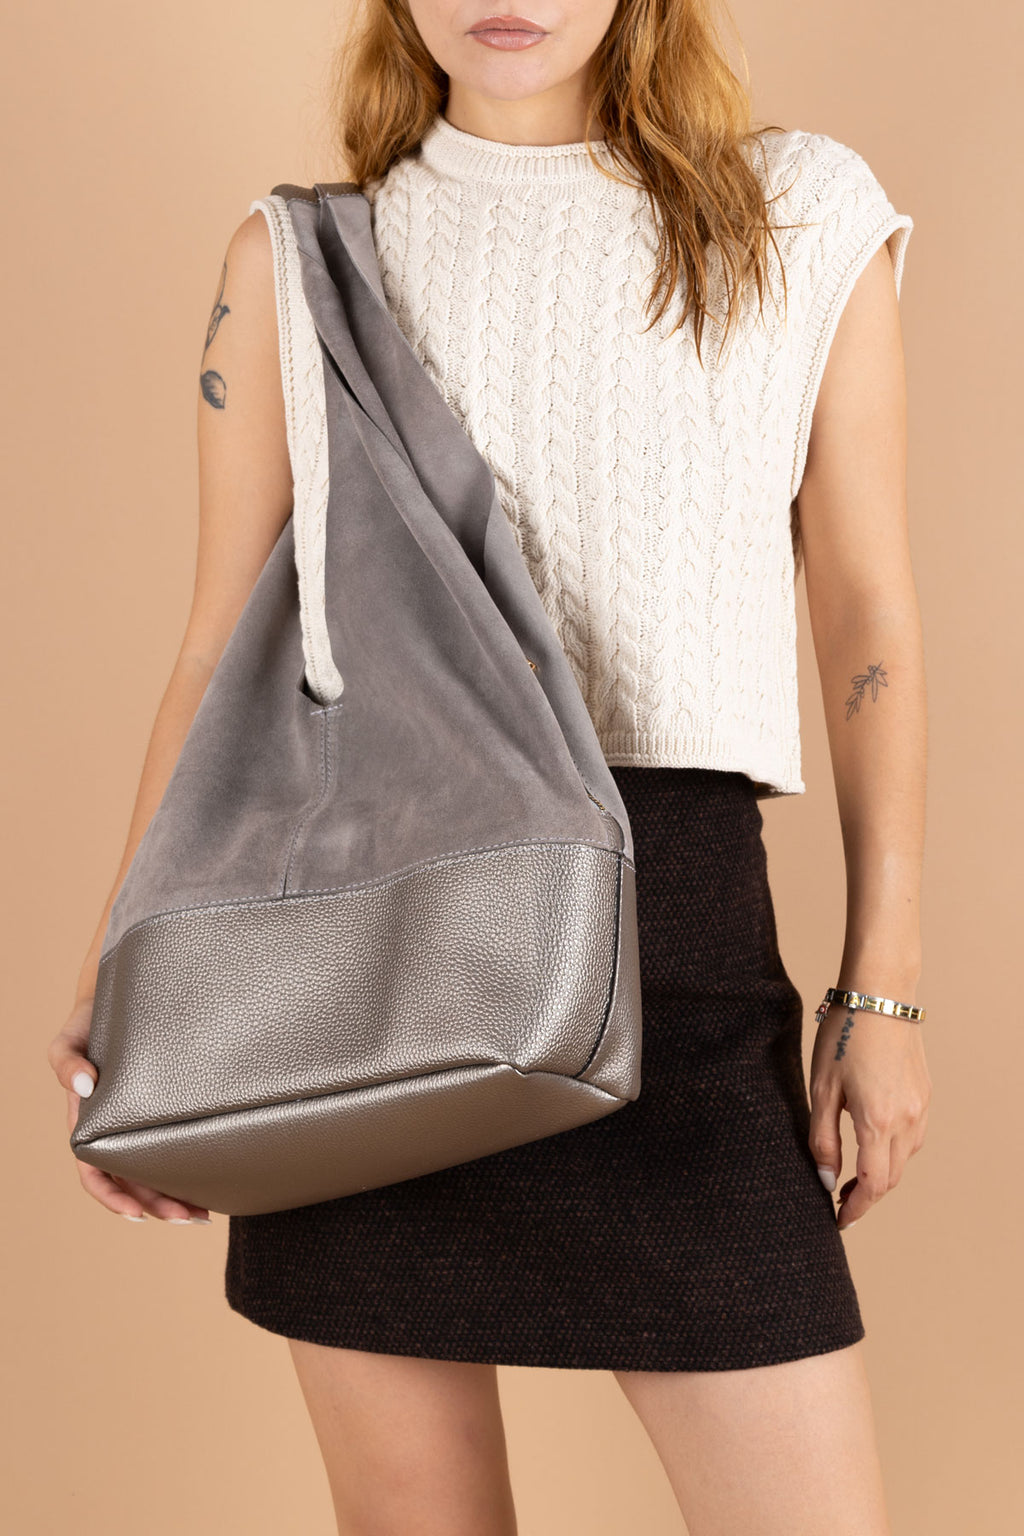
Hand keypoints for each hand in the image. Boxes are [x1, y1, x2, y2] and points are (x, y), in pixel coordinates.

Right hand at [48, 993, 212, 1224]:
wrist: (120, 998)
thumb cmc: (89, 1022)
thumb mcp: (68, 1040)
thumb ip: (67, 1063)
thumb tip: (84, 1085)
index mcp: (88, 1124)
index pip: (96, 1174)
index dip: (114, 1198)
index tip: (137, 1216)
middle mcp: (114, 1130)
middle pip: (134, 1182)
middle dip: (159, 1205)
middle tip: (191, 1218)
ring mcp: (138, 1122)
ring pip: (156, 1170)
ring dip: (177, 1195)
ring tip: (205, 1212)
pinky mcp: (163, 1109)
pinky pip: (173, 1144)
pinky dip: (189, 1165)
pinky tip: (212, 1176)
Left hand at [807, 1004, 930, 1231]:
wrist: (880, 995)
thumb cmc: (843, 1035)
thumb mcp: (821, 1088)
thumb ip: (822, 1138)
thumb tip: (826, 1179)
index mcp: (877, 1121)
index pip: (873, 1185)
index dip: (855, 1209)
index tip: (838, 1220)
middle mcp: (906, 1119)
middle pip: (891, 1178)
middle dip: (866, 1195)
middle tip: (839, 1200)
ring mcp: (920, 1107)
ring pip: (905, 1159)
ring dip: (882, 1174)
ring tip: (852, 1175)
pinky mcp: (924, 1094)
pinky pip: (913, 1137)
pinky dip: (894, 1151)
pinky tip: (873, 1143)